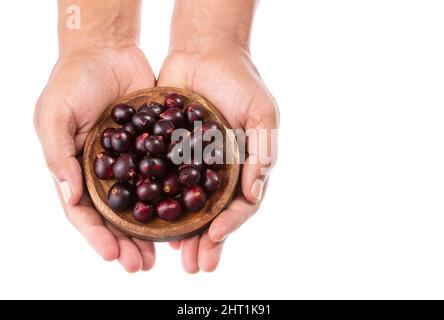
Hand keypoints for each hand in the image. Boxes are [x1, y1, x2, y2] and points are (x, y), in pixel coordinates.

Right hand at [34, 46, 156, 271]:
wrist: (107, 51)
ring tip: (168, 250)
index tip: (114, 256)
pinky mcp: (156, 147)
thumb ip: (59, 155)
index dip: (97, 236)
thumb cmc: (72, 80)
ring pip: (144, 202)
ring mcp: (133, 161)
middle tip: (143, 265)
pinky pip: (166, 174)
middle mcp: (107, 172)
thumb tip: (69, 197)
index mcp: (78, 170)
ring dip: (153, 227)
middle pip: (117, 216)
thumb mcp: (55, 115)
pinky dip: (174, 194)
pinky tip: (188, 211)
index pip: (84, 212)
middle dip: (128, 242)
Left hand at [158, 45, 278, 272]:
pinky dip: (159, 205)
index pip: (241, 203)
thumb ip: (262, 152)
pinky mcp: (166, 153)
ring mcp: (191, 164)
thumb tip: (255, 193)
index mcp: (242, 166)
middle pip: (214, 213)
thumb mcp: (261, 113)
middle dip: (206, 241)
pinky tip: (151, 223)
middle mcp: (217, 170)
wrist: (204, 51)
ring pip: (188, 206)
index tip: (214, 237)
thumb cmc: (240, 81)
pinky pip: (163, 183)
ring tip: (175, 256)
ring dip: (183, 233)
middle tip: (196, 265)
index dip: (230, 223)